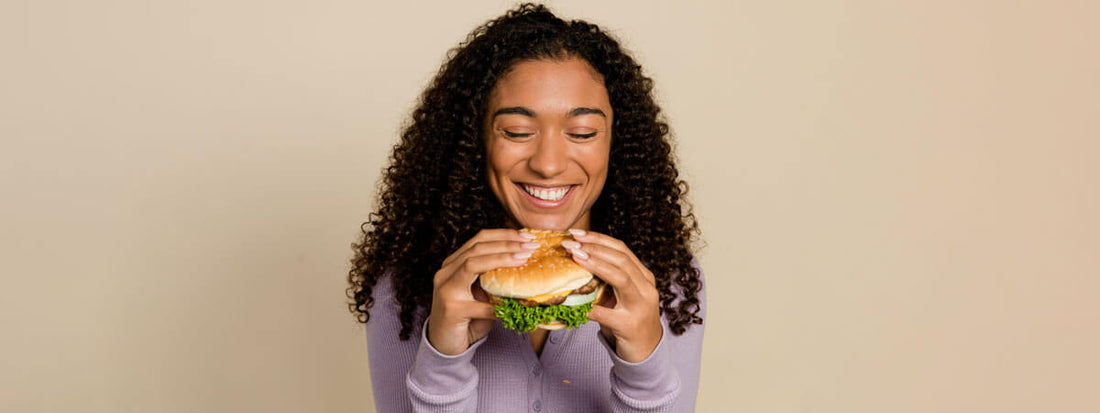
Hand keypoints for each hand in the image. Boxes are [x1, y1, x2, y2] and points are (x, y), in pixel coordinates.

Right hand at [427, 229, 539, 354]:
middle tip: (531, 246)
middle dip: (506, 244)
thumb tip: (525, 266)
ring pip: (472, 264)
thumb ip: (494, 279)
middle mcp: (445, 273)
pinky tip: (517, 305)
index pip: (479, 239)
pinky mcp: (451, 310)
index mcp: (453, 264)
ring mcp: (445, 290)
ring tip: (524, 259)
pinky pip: (481, 305)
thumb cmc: (467, 318)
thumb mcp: (481, 294)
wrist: (444, 345)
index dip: (503, 235)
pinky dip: (500, 305)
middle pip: (477, 248)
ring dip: (502, 259)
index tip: (526, 236)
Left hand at [561, 229, 662, 362]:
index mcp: (644, 277)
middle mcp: (646, 289)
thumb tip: (575, 262)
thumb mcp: (622, 296)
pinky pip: (605, 313)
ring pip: (620, 278)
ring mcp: (641, 307)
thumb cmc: (628, 320)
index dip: (599, 239)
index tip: (577, 233)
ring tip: (575, 257)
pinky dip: (588, 305)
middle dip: (594, 248)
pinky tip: (571, 301)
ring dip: (595, 265)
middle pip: (621, 259)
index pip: (622, 250)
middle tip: (570, 243)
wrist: (646, 352)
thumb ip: (608, 279)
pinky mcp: (630, 326)